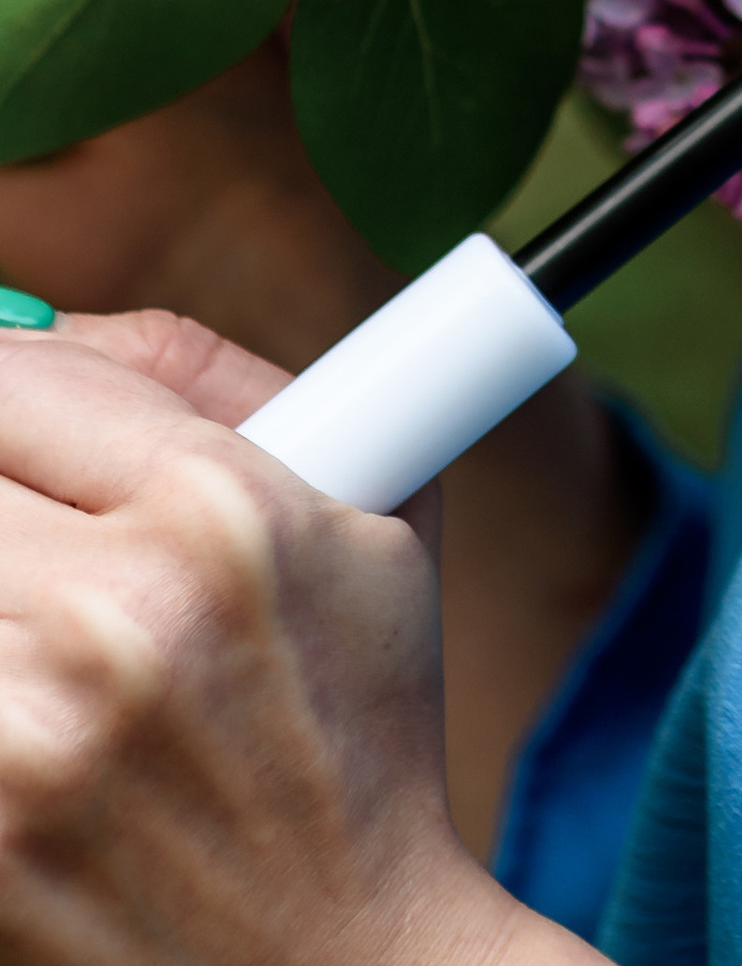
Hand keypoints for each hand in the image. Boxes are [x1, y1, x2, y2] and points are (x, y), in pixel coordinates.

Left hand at [0, 306, 592, 965]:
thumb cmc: (353, 735)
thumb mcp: (368, 516)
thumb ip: (213, 382)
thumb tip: (40, 329)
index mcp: (221, 510)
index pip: (11, 374)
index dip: (4, 389)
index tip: (13, 423)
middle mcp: (113, 619)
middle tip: (28, 539)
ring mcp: (22, 749)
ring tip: (42, 633)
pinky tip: (34, 727)